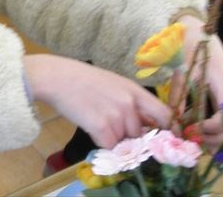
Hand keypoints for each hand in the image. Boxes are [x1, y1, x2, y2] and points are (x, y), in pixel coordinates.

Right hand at [25, 54, 171, 148]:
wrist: (55, 77)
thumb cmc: (82, 79)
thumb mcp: (113, 83)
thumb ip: (131, 101)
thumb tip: (146, 125)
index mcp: (134, 90)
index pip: (165, 115)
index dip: (167, 129)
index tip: (161, 138)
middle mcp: (129, 103)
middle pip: (140, 134)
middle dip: (128, 135)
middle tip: (110, 123)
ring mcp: (116, 115)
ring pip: (123, 141)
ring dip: (112, 138)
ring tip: (96, 119)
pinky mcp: (101, 127)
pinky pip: (108, 145)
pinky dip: (99, 141)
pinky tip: (89, 125)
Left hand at [174, 16, 222, 149]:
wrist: (199, 31)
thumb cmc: (191, 48)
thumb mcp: (183, 72)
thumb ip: (180, 96)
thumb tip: (174, 121)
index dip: (209, 129)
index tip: (191, 130)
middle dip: (214, 139)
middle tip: (192, 140)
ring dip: (217, 136)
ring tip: (195, 137)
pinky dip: (218, 128)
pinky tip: (199, 128)